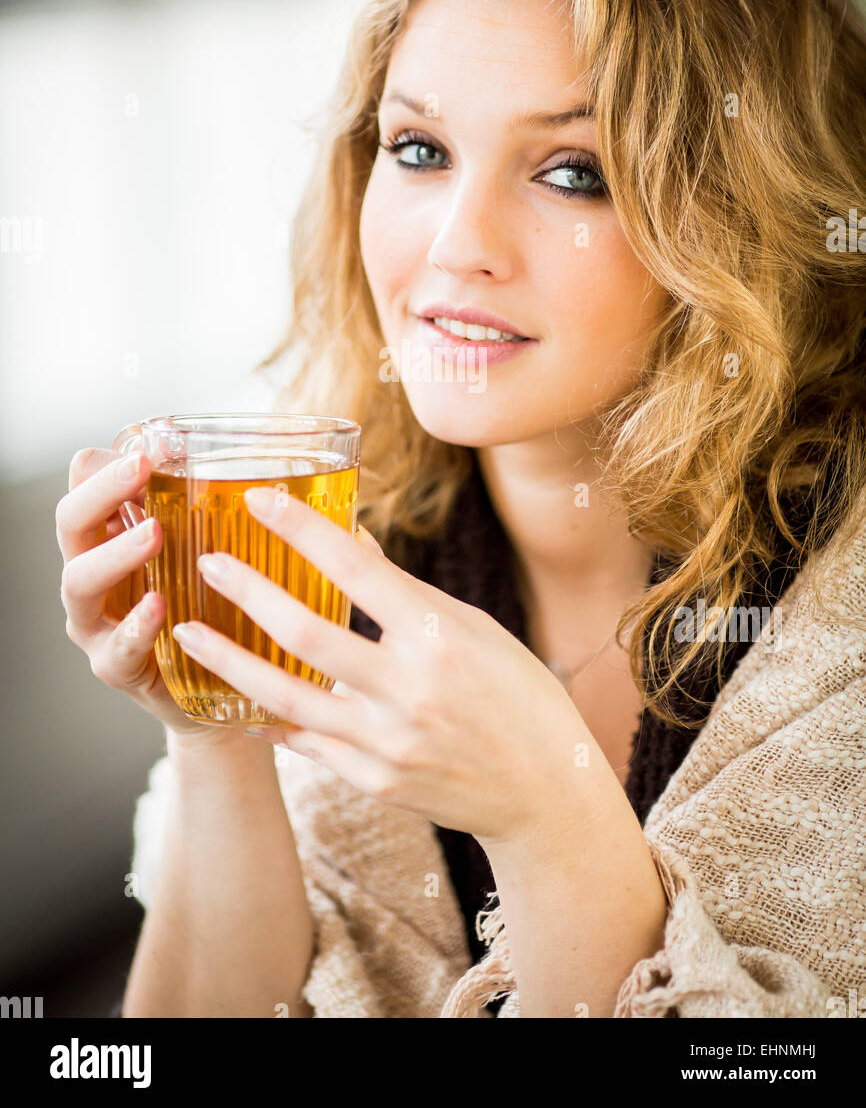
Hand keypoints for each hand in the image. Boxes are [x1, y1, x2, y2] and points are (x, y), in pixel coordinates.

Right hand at [56, 447, 256, 745]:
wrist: (218, 689)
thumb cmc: (209, 604)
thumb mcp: (209, 547)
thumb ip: (204, 506)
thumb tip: (217, 456)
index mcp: (110, 537)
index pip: (85, 488)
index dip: (108, 465)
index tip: (150, 447)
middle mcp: (93, 574)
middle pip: (71, 525)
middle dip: (100, 493)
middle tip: (141, 470)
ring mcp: (98, 622)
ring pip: (79, 582)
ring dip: (114, 554)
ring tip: (152, 535)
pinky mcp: (116, 667)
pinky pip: (115, 648)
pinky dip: (135, 626)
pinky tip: (158, 607)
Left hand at [169, 485, 593, 844]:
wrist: (546, 794)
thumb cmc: (519, 698)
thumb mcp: (475, 629)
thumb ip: (407, 593)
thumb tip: (354, 544)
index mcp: (438, 636)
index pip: (355, 568)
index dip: (302, 529)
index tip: (259, 500)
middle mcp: (408, 687)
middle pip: (305, 631)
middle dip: (248, 592)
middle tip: (207, 563)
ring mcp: (386, 740)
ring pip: (285, 695)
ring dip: (228, 660)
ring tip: (186, 633)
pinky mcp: (373, 780)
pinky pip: (306, 742)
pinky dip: (269, 716)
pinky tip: (237, 697)